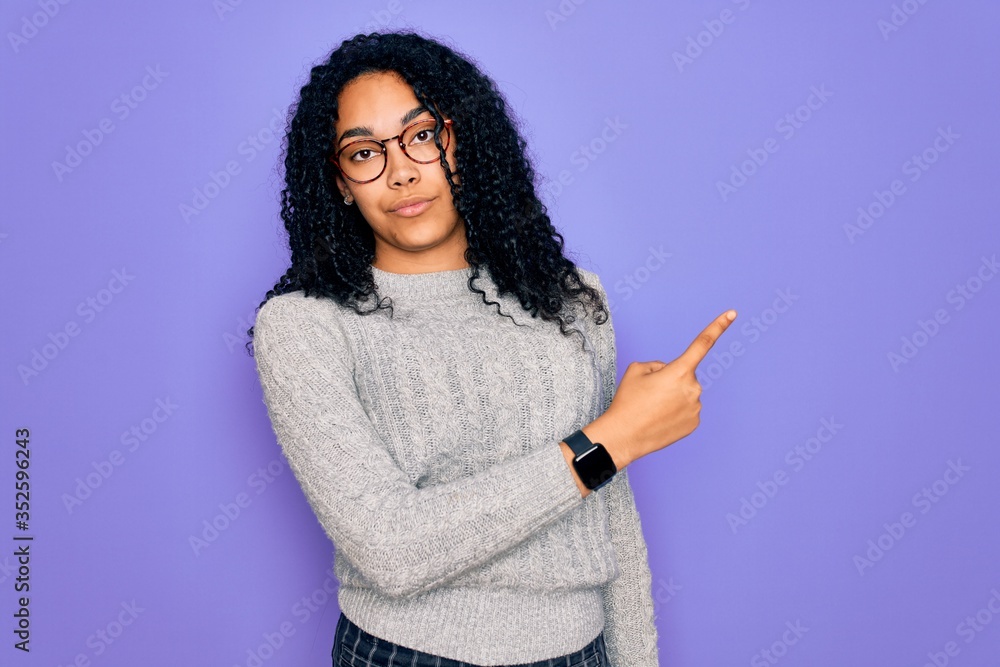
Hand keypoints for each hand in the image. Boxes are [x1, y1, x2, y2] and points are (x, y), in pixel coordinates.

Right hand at [583, 310, 737, 467]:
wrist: (624, 436)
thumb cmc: (628, 401)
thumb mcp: (636, 370)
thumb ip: (658, 364)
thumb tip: (670, 372)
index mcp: (679, 371)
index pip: (703, 343)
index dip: (719, 326)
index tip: (733, 313)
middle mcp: (692, 388)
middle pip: (685, 375)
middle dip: (671, 379)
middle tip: (650, 394)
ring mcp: (696, 407)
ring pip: (686, 393)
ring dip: (673, 397)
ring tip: (652, 408)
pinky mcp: (694, 423)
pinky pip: (688, 409)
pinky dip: (676, 412)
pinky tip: (661, 419)